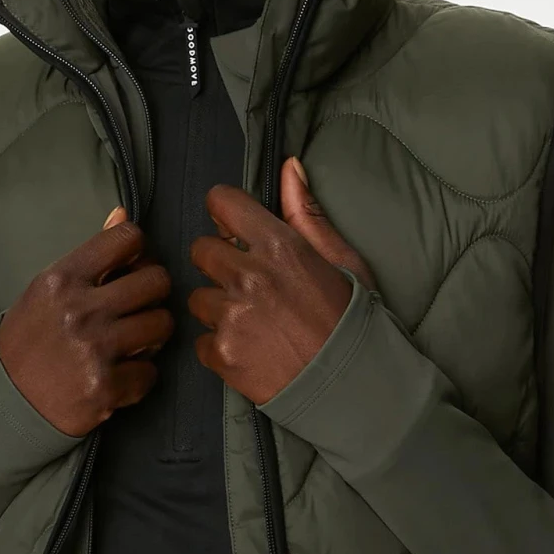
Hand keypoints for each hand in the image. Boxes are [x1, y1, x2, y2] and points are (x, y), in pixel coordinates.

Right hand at [0, 208, 173, 436]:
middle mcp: (80, 310)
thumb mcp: (48, 290)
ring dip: (153, 333)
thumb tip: (123, 215)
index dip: (139, 251)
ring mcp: (95, 350)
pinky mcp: (106, 387)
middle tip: (139, 306)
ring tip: (133, 339)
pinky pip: (152, 371)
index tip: (132, 267)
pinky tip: (120, 373)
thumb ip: (90, 256)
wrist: (6, 401)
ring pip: (162, 324)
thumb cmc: (29, 338)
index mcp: (63, 279)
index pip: (127, 239)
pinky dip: (140, 374)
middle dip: (153, 293)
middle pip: (157, 281)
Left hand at [188, 156, 377, 405]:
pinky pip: (201, 341)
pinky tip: (251, 351)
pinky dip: (220, 347)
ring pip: (198, 299)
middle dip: (219, 264)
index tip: (233, 229)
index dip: (225, 213)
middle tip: (249, 285)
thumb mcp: (342, 260)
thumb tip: (288, 166)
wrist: (356, 387)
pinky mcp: (222, 355)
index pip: (221, 203)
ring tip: (255, 324)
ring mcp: (232, 318)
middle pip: (200, 251)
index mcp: (279, 246)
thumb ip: (307, 213)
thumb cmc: (353, 321)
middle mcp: (249, 277)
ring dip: (218, 309)